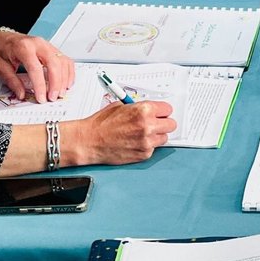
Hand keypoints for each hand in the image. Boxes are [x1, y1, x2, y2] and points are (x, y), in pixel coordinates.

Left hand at [0, 32, 74, 102]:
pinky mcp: (54, 49)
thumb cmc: (3, 50)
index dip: (40, 85)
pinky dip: (69, 73)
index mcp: (24, 48)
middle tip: (52, 97)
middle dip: (55, 83)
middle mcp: (39, 44)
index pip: (35, 68)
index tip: (41, 97)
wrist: (5, 38)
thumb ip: (12, 81)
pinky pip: (66, 60)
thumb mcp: (1, 67)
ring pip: (63, 62)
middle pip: (54, 64)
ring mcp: (48, 46)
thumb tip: (22, 94)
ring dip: (64, 80)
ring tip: (59, 93)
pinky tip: (66, 83)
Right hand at [62, 101, 176, 164]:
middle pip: (171, 124)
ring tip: (141, 134)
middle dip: (163, 123)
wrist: (88, 141)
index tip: (159, 113)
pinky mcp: (144, 154)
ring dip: (156, 135)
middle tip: (154, 123)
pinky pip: (153, 148)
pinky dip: (147, 146)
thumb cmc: (101, 124)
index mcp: (143, 110)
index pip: (167, 109)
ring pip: (164, 138)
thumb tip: (150, 109)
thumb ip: (139, 107)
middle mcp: (148, 126)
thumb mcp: (121, 106)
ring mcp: (147, 142)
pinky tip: (134, 142)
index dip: (162, 111)